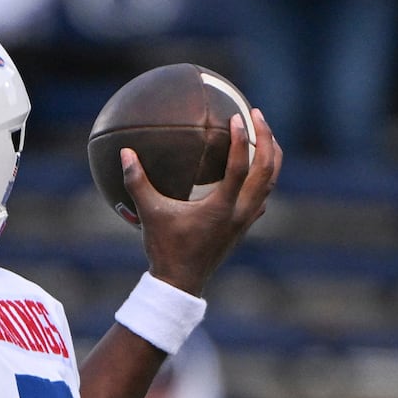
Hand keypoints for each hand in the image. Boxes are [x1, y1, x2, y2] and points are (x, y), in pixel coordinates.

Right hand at [129, 108, 281, 295]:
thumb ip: (137, 182)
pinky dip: (264, 176)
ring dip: (271, 155)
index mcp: (221, 207)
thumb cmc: (165, 249)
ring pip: (270, 182)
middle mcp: (240, 211)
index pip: (240, 166)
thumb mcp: (149, 213)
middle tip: (257, 114)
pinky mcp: (244, 226)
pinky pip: (263, 195)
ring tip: (264, 134)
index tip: (239, 117)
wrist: (180, 283)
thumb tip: (125, 153)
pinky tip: (256, 169)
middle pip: (267, 169)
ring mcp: (245, 219)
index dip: (242, 139)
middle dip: (266, 138)